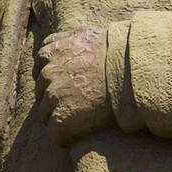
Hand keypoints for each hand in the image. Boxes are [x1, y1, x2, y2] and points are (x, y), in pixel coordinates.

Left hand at [34, 25, 113, 145]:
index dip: (54, 78)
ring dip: (59, 117)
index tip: (68, 85)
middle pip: (41, 92)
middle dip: (55, 98)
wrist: (131, 72)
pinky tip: (76, 135)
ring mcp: (53, 96)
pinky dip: (64, 137)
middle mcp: (48, 72)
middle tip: (77, 104)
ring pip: (45, 113)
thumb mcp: (88, 34)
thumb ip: (69, 38)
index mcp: (51, 52)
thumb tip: (62, 42)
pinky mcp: (62, 118)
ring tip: (79, 120)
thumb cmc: (117, 54)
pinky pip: (55, 133)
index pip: (40, 68)